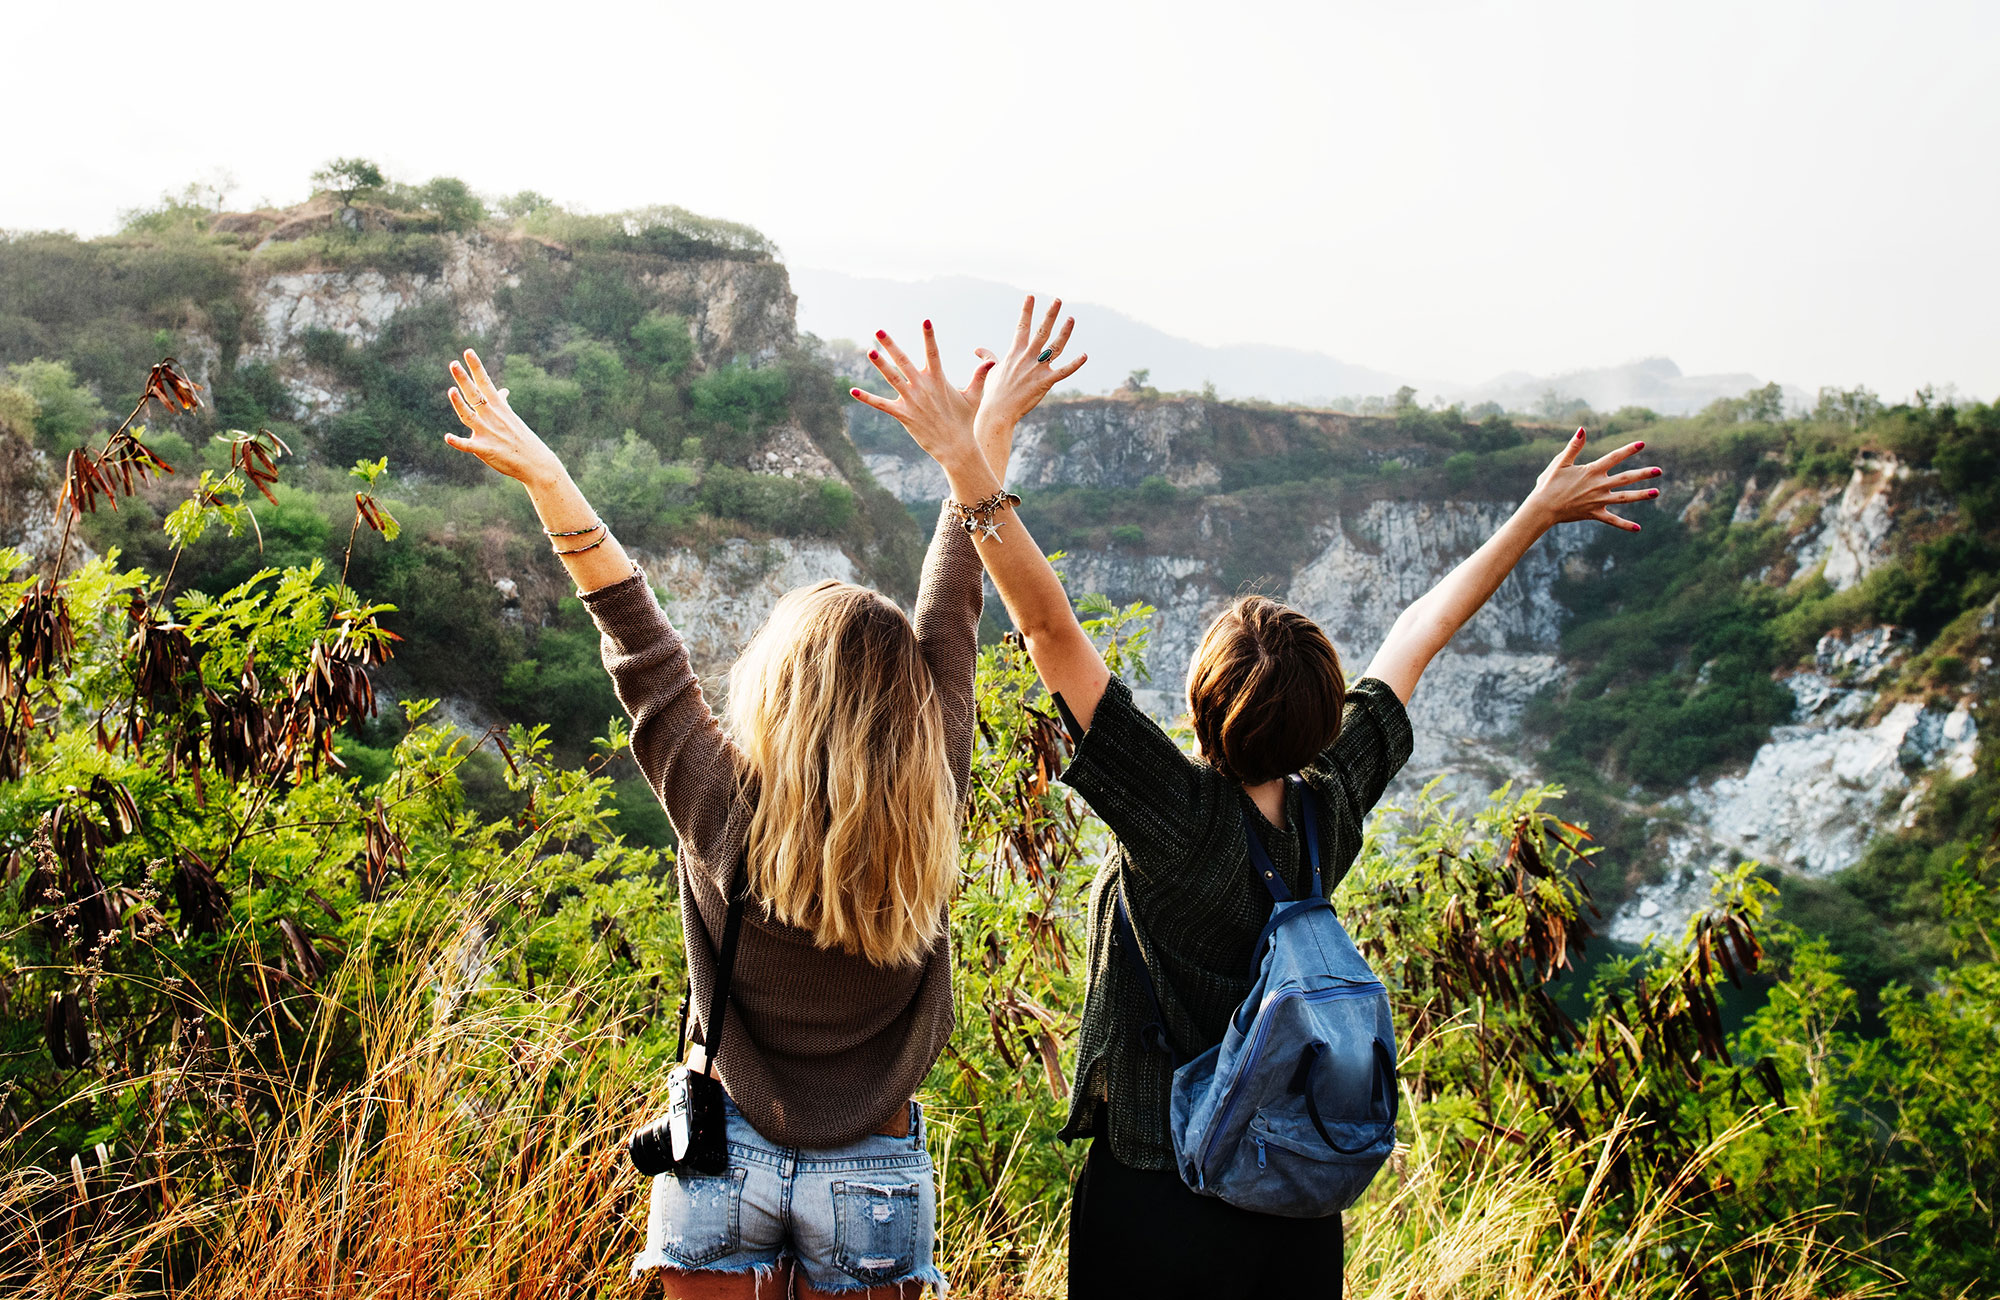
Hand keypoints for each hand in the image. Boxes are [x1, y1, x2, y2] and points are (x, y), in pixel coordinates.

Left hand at [445, 349, 564, 486]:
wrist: (535, 462)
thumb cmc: (522, 439)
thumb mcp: (512, 417)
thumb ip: (502, 403)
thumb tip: (503, 391)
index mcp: (498, 408)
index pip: (485, 382)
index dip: (475, 367)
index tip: (468, 352)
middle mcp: (491, 417)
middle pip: (474, 394)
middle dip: (464, 379)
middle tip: (453, 364)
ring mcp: (488, 433)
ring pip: (469, 416)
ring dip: (459, 404)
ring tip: (451, 391)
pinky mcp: (485, 450)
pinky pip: (468, 446)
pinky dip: (458, 442)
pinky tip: (447, 437)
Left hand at [849, 321, 994, 475]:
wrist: (956, 447)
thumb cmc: (965, 421)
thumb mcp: (973, 397)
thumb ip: (978, 376)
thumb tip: (989, 361)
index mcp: (938, 380)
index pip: (933, 352)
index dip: (929, 336)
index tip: (925, 321)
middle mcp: (923, 387)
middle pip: (903, 360)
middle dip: (890, 344)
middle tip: (878, 330)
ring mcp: (912, 400)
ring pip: (892, 378)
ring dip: (880, 364)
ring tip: (869, 351)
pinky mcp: (903, 415)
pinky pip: (881, 404)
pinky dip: (867, 398)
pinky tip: (852, 391)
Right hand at [973, 295, 1087, 473]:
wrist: (997, 411)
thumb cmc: (993, 393)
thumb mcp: (990, 371)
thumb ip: (988, 357)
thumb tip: (978, 350)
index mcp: (1014, 353)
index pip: (1021, 327)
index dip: (1026, 311)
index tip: (1031, 296)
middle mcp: (1027, 357)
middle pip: (1041, 331)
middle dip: (1050, 314)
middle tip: (1058, 300)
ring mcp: (1037, 369)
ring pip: (1054, 346)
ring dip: (1064, 332)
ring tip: (1071, 319)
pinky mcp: (1045, 382)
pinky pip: (1064, 372)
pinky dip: (1075, 364)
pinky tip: (1084, 355)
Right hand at [1524, 427, 1662, 532]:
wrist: (1542, 508)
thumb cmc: (1549, 484)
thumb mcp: (1560, 462)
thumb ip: (1574, 446)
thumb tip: (1583, 429)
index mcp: (1591, 471)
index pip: (1614, 458)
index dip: (1628, 450)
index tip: (1642, 444)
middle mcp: (1598, 485)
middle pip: (1626, 478)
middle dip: (1643, 474)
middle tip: (1659, 471)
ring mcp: (1598, 501)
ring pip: (1624, 498)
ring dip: (1641, 495)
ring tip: (1657, 492)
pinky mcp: (1594, 514)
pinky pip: (1612, 520)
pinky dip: (1625, 525)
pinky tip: (1638, 528)